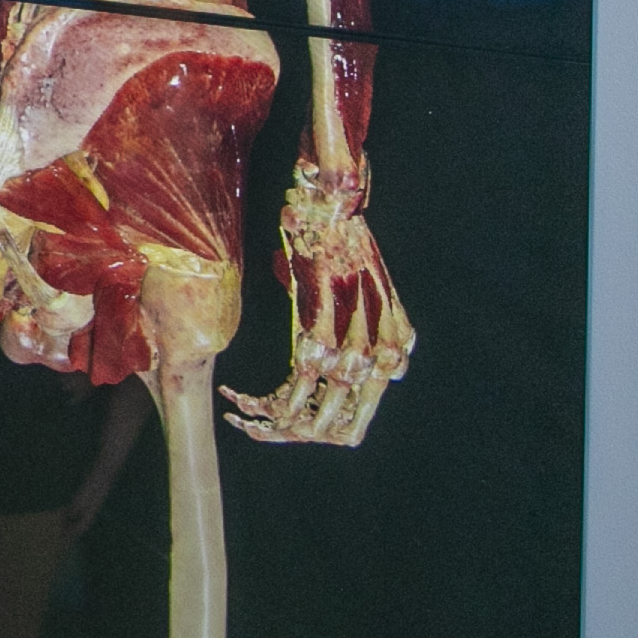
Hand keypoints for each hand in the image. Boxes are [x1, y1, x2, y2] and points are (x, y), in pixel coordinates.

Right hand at [231, 155, 411, 448]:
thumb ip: (364, 335)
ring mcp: (356, 342)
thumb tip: (351, 372)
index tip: (283, 425)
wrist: (336, 200)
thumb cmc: (341, 243)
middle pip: (341, 429)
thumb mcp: (368, 295)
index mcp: (397, 349)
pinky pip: (299, 381)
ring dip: (274, 425)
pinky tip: (241, 399)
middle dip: (295, 437)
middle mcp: (384, 354)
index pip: (358, 419)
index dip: (319, 433)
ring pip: (318, 414)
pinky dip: (268, 399)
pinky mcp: (324, 324)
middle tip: (258, 428)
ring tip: (244, 417)